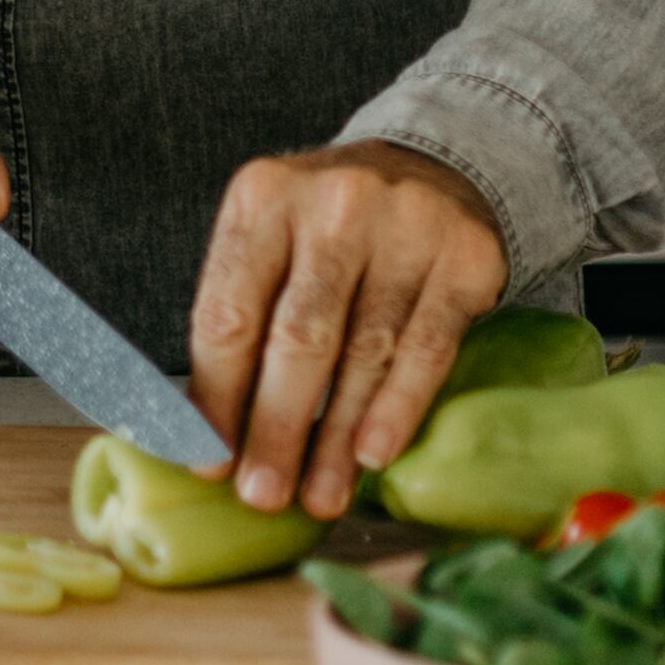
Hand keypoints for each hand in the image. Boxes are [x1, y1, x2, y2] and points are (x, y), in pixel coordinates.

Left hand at [186, 141, 506, 519]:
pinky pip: (428, 346)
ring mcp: (406, 225)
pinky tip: (374, 454)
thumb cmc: (327, 231)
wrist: (433, 169)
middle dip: (276, 427)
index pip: (229, 313)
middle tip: (262, 495)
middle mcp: (333, 203)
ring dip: (337, 437)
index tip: (208, 461)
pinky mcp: (465, 256)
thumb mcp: (270, 244)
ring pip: (364, 351)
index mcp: (263, 198)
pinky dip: (398, 406)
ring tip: (320, 495)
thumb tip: (200, 435)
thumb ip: (240, 322)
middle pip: (297, 336)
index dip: (215, 395)